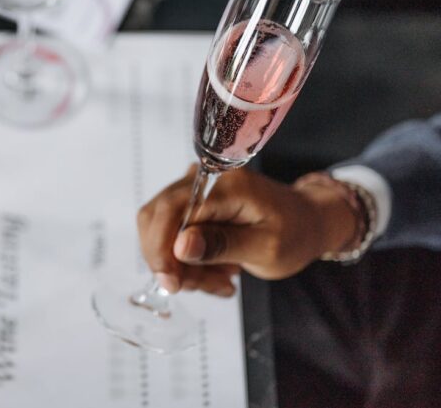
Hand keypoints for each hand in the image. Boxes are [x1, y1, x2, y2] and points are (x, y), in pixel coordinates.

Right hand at [137, 165, 357, 296]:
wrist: (307, 221)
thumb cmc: (295, 233)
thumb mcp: (266, 248)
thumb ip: (222, 245)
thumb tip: (180, 246)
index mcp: (226, 185)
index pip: (172, 210)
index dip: (162, 249)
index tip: (171, 284)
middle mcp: (204, 179)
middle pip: (158, 217)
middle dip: (170, 260)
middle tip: (199, 286)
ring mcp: (196, 188)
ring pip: (162, 228)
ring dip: (181, 264)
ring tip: (219, 280)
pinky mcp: (193, 202)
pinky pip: (172, 231)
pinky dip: (186, 259)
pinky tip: (214, 271)